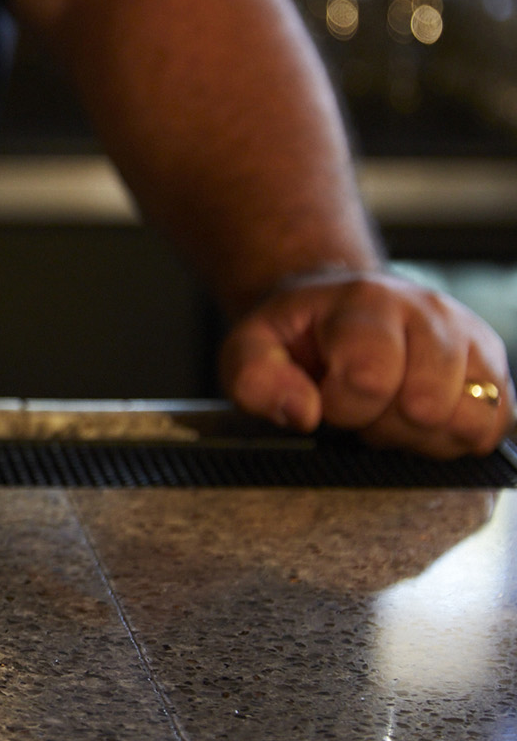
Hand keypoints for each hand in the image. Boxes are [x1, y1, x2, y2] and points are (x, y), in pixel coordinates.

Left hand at [220, 270, 512, 457]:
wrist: (333, 311)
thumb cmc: (295, 337)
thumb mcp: (250, 349)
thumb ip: (255, 379)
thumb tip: (304, 413)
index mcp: (366, 302)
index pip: (371, 379)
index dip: (341, 407)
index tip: (325, 396)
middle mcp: (430, 312)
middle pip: (426, 406)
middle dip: (383, 424)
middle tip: (359, 404)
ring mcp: (470, 339)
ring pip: (470, 419)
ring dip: (422, 434)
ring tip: (390, 409)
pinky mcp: (494, 370)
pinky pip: (497, 426)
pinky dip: (455, 438)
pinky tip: (420, 420)